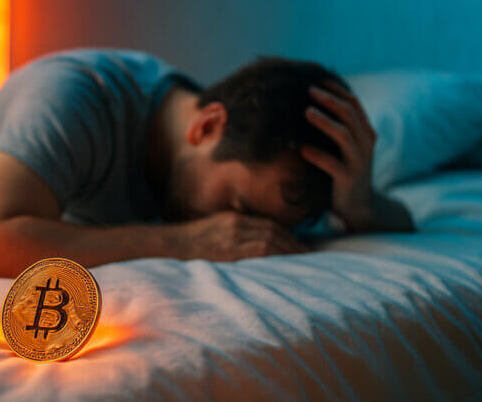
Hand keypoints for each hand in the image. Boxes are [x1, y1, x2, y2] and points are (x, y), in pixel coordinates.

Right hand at [171, 211, 310, 260]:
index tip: (301, 245)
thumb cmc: (192, 241)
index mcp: (234, 218)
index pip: (269, 225)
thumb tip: (258, 243)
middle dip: (293, 243)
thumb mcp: (215, 228)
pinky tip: (285, 263)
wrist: (171, 245)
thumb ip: (236, 232)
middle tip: (310, 254)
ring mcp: (233, 238)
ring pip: (270, 240)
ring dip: (289, 249)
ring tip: (302, 260)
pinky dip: (276, 254)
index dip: (288, 235)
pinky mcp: (228, 251)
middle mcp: (236, 225)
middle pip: (274, 231)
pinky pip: (259, 251)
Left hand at [301, 80, 379, 231]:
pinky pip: (333, 164)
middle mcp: (365, 144)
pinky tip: (301, 148)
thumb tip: (310, 106)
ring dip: (324, 122)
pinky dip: (317, 155)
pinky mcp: (348, 179)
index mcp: (366, 133)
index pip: (354, 104)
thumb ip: (338, 130)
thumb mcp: (345, 149)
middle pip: (349, 115)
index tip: (318, 80)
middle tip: (309, 90)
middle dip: (329, 100)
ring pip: (343, 135)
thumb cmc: (345, 172)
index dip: (337, 91)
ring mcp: (358, 161)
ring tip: (306, 112)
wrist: (359, 207)